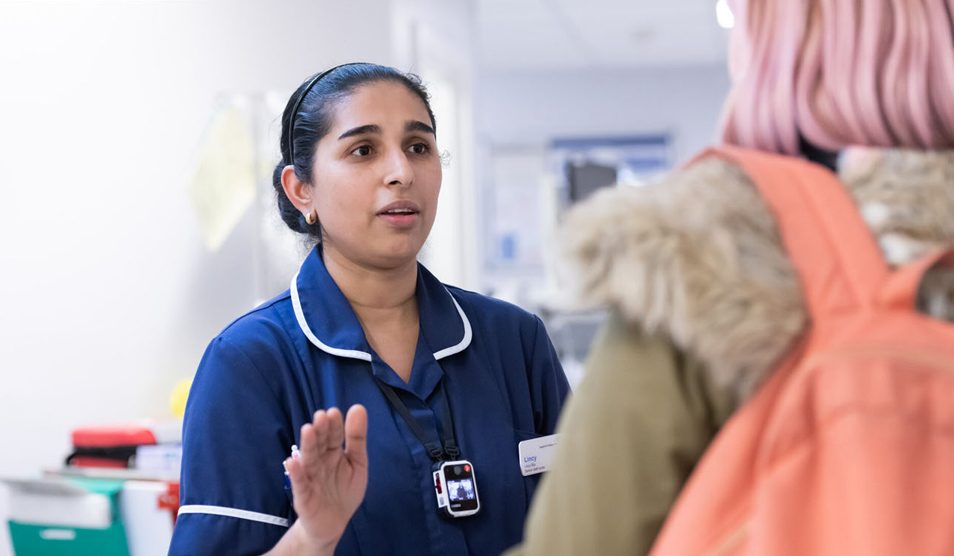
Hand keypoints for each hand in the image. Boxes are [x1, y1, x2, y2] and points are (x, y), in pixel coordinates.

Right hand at [285, 405, 368, 550]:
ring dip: (308, 445)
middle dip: (320, 430)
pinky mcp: (304, 496)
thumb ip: (357, 438)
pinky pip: (300, 484)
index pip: (333, 435)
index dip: (334, 425)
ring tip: (308, 430)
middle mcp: (319, 462)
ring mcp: (310, 478)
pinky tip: (293, 462)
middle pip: (319, 444)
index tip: (334, 412)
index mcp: (332, 452)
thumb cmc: (344, 490)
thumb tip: (358, 407)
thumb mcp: (358, 463)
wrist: (333, 523)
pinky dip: (296, 474)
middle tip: (321, 416)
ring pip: (308, 460)